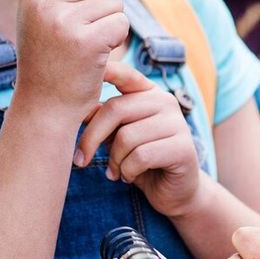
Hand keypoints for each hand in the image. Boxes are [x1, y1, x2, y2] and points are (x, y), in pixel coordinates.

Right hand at [14, 0, 128, 117]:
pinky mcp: (86, 42)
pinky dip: (116, 40)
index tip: (80, 0)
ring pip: (114, 1)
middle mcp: (43, 1)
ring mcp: (63, 21)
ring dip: (110, 23)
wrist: (45, 104)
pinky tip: (96, 55)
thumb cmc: (47, 54)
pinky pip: (120, 23)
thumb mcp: (39, 10)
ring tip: (87, 43)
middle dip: (103, 3)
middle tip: (83, 29)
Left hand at [77, 60, 201, 217]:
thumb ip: (104, 119)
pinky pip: (140, 156)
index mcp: (148, 93)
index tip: (84, 66)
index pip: (126, 74)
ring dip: (114, 161)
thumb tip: (76, 108)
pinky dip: (128, 171)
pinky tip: (129, 176)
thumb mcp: (118, 136)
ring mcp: (177, 123)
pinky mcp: (183, 147)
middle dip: (91, 138)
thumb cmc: (141, 160)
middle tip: (80, 160)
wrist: (174, 192)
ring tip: (116, 171)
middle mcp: (165, 101)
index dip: (107, 69)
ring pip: (127, 137)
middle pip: (116, 109)